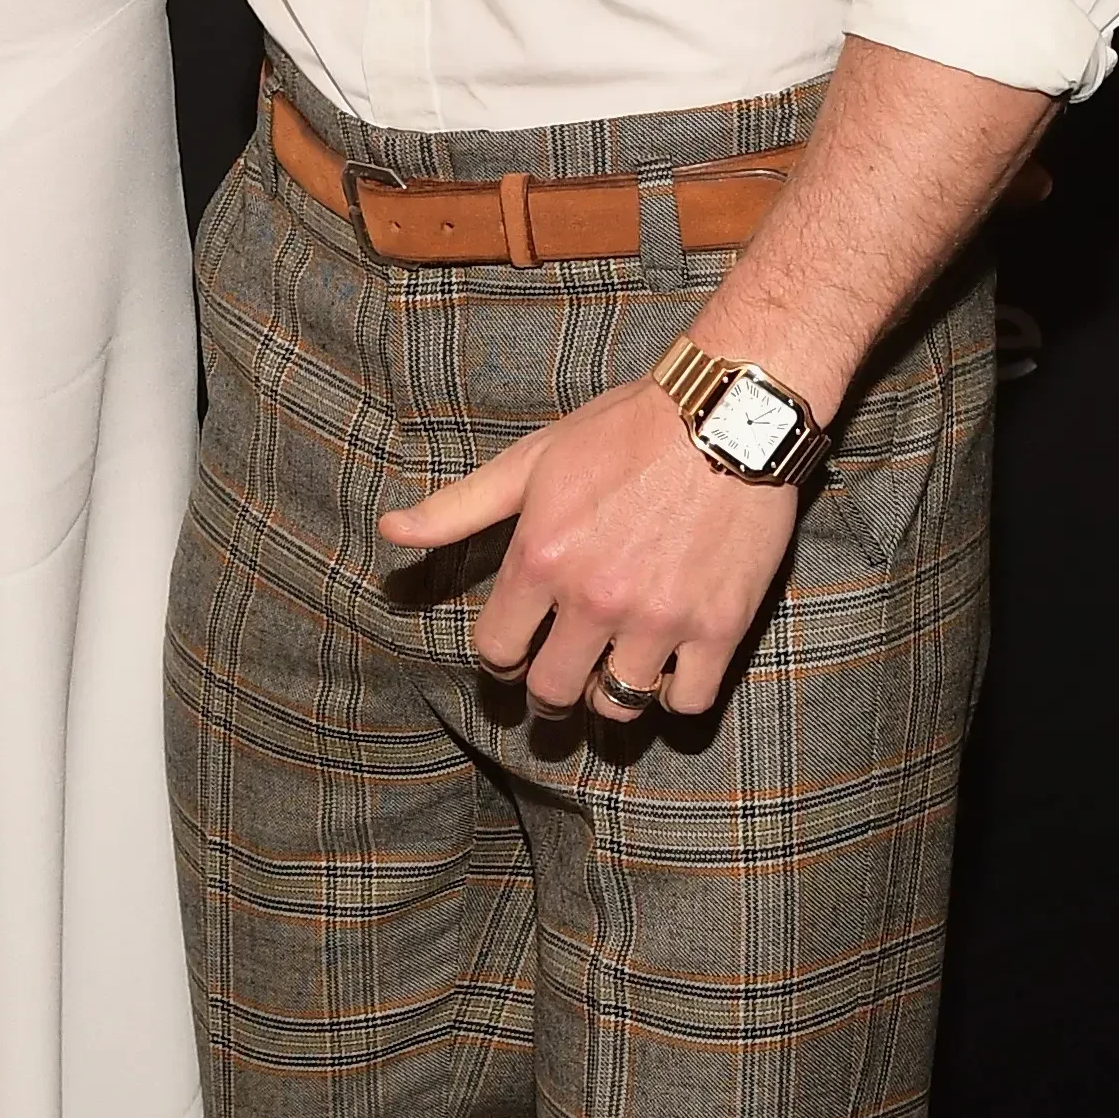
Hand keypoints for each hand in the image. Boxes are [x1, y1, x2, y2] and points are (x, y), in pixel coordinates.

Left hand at [379, 376, 793, 718]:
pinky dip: (677, 694)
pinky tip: (671, 668)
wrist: (729, 412)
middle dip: (549, 687)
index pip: (497, 650)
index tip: (519, 645)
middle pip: (552, 690)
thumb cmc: (625, 429)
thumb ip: (458, 507)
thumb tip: (389, 531)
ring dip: (609, 695)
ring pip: (617, 705)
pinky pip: (689, 701)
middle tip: (563, 671)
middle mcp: (595, 599)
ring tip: (615, 668)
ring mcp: (659, 618)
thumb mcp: (531, 459)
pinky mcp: (720, 625)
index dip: (502, 653)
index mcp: (541, 559)